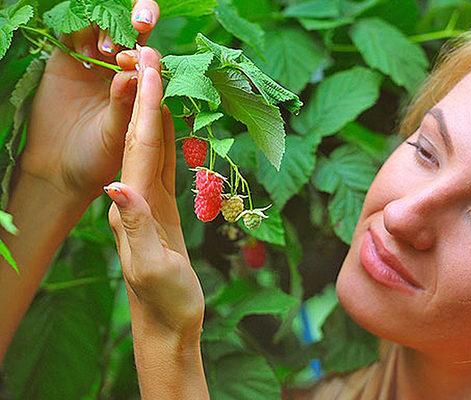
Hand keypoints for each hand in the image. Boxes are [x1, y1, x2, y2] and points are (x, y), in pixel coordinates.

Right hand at [18, 0, 160, 201]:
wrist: (60, 171)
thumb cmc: (97, 160)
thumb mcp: (116, 137)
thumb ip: (124, 107)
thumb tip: (132, 76)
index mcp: (142, 91)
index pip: (152, 63)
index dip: (151, 56)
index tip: (145, 58)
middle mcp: (121, 74)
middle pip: (134, 37)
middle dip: (136, 28)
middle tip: (134, 33)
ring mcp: (94, 66)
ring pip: (104, 32)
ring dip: (108, 32)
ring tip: (104, 50)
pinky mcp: (66, 61)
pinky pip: (74, 35)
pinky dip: (80, 34)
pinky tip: (83, 49)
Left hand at [106, 46, 204, 338]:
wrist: (167, 323)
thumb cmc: (165, 301)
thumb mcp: (152, 267)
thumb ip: (137, 226)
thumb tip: (118, 186)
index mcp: (132, 206)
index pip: (138, 147)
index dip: (144, 107)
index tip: (150, 69)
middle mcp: (134, 198)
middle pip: (140, 138)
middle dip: (144, 95)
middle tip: (152, 54)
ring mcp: (148, 203)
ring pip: (151, 147)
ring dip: (154, 111)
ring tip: (160, 77)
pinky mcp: (163, 210)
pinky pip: (164, 165)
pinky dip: (167, 139)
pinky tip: (171, 123)